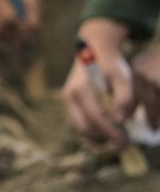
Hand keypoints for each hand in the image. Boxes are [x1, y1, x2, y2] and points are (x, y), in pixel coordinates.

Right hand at [61, 19, 135, 143]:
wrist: (94, 50)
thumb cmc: (111, 64)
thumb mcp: (122, 77)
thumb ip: (124, 98)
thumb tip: (121, 121)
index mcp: (81, 89)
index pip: (94, 117)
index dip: (108, 132)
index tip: (122, 141)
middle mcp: (70, 96)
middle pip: (82, 126)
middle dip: (101, 137)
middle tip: (120, 142)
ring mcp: (67, 99)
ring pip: (77, 126)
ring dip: (95, 135)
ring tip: (113, 136)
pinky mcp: (69, 102)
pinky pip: (77, 121)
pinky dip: (90, 128)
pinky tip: (105, 129)